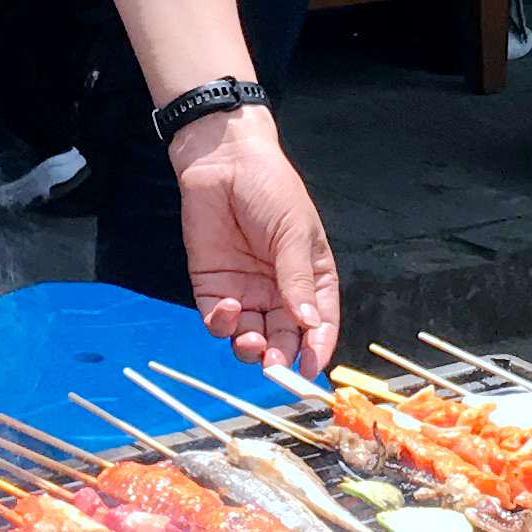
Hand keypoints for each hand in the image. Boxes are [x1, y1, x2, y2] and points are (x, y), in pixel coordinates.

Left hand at [173, 109, 338, 370]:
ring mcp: (245, 291)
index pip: (319, 322)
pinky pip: (218, 320)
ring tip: (252, 341)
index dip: (318, 348)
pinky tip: (228, 308)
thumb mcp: (294, 232)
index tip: (312, 370)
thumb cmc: (271, 189)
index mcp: (310, 278)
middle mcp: (279, 291)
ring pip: (250, 337)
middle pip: (284, 337)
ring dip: (252, 347)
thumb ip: (298, 279)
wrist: (224, 162)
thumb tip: (311, 323)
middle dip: (282, 356)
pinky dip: (223, 324)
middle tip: (276, 366)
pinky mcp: (212, 287)